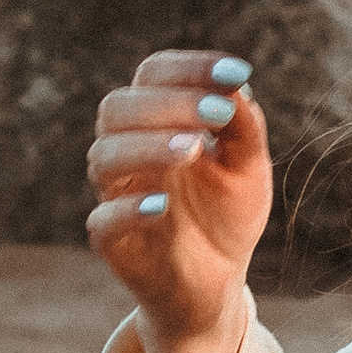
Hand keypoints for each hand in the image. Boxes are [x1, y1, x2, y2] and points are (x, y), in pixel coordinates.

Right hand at [85, 50, 273, 352]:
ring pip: (104, 157)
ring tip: (192, 150)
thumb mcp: (248, 166)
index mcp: (157, 121)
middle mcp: (128, 150)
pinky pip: (102, 220)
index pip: (154, 74)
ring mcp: (116, 195)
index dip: (190, 68)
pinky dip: (128, 209)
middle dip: (168, 103)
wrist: (217, 285)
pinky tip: (162, 205)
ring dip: (147, 146)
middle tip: (216, 114)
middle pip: (118, 108)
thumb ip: (243, 125)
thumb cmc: (227, 215)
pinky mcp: (113, 242)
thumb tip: (233, 86)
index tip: (236, 74)